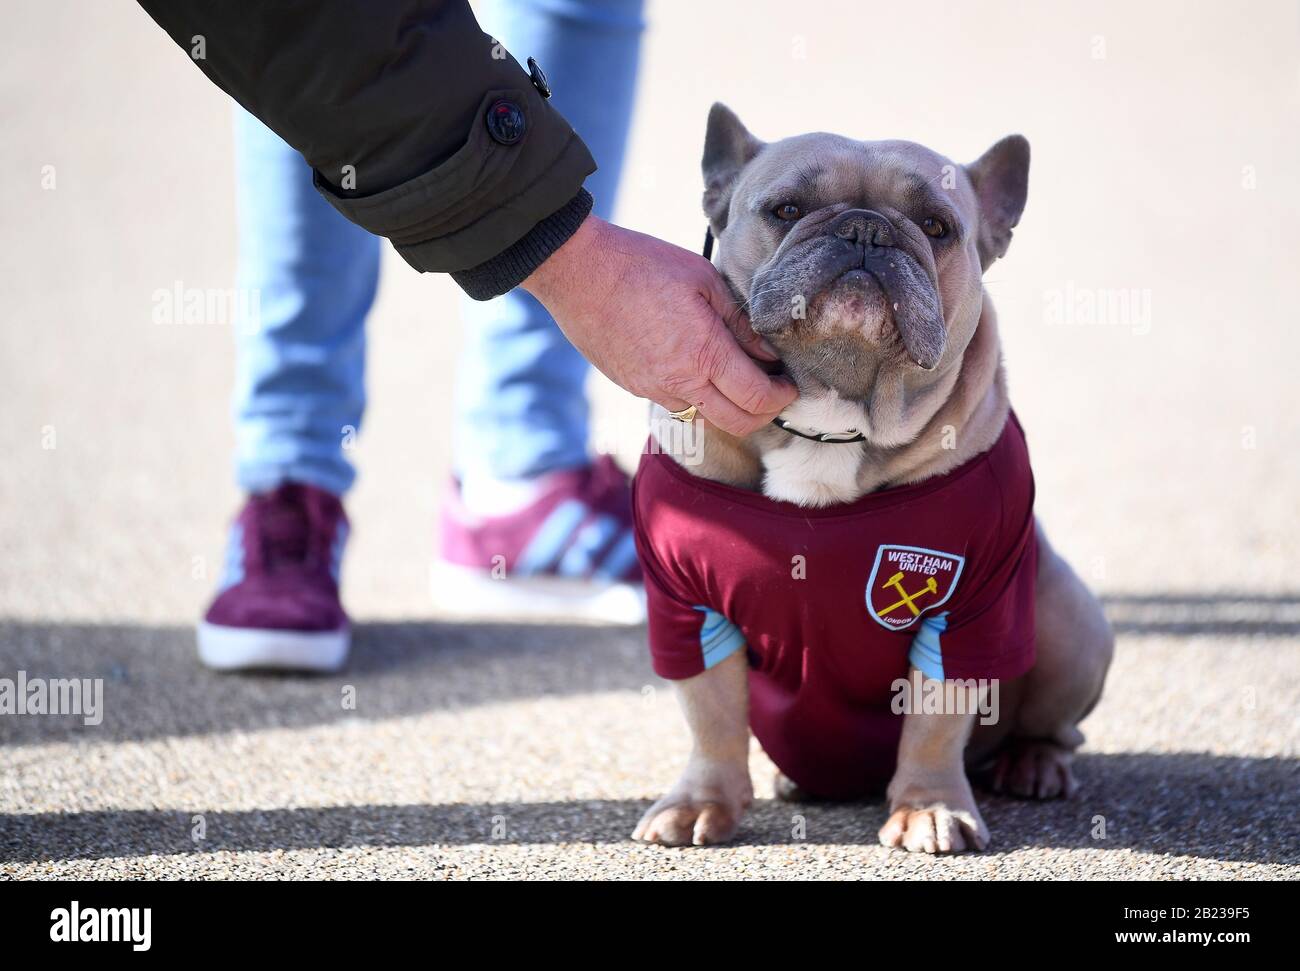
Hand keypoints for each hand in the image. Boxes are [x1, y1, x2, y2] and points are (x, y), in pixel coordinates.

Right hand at [522, 215, 795, 435]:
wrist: (577, 272)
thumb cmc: (641, 264)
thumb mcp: (703, 279)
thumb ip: (740, 320)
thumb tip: (768, 351)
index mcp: (703, 353)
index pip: (756, 397)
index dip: (781, 397)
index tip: (790, 384)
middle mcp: (679, 382)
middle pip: (736, 424)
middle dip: (763, 413)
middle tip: (774, 391)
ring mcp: (653, 389)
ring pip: (705, 416)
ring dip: (728, 405)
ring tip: (736, 374)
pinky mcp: (633, 387)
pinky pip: (676, 403)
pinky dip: (697, 394)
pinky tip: (697, 365)